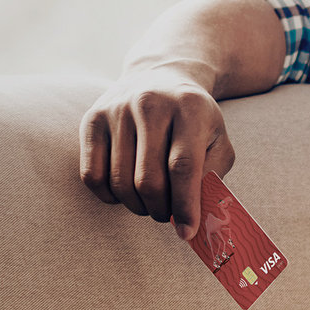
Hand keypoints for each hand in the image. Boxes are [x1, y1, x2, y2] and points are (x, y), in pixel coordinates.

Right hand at [79, 63, 234, 240]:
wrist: (160, 77)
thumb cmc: (193, 119)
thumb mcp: (217, 139)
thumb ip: (212, 175)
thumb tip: (195, 217)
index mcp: (189, 108)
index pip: (183, 167)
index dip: (185, 206)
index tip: (187, 232)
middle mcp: (150, 104)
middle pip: (148, 180)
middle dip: (160, 210)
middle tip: (168, 215)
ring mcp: (117, 110)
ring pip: (120, 182)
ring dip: (137, 206)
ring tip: (151, 203)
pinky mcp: (92, 119)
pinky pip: (92, 175)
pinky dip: (109, 196)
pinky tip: (125, 192)